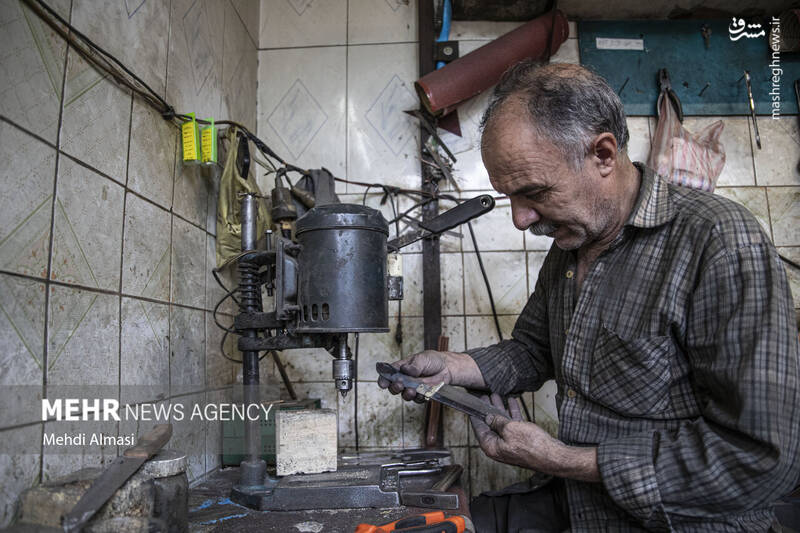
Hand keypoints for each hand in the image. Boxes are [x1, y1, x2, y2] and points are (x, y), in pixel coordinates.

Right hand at [377, 350, 485, 401]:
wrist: (447, 367)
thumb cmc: (433, 360)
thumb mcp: (422, 358)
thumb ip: (414, 365)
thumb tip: (406, 369)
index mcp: (401, 368)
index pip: (389, 374)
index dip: (384, 379)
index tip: (383, 383)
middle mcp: (405, 379)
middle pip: (394, 387)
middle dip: (394, 388)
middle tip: (399, 385)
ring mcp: (413, 388)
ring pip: (405, 395)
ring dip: (407, 394)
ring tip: (411, 391)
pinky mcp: (422, 394)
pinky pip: (417, 399)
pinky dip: (419, 397)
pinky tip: (422, 393)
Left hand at [470, 394, 599, 481]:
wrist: (553, 456)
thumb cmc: (532, 446)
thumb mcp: (510, 429)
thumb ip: (497, 422)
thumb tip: (488, 418)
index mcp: (491, 446)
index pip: (478, 428)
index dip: (475, 415)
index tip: (472, 405)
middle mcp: (499, 447)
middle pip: (490, 424)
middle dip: (488, 409)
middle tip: (484, 397)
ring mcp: (510, 444)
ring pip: (502, 423)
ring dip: (500, 408)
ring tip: (496, 395)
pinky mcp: (521, 441)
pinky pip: (513, 425)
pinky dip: (512, 413)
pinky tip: (512, 402)